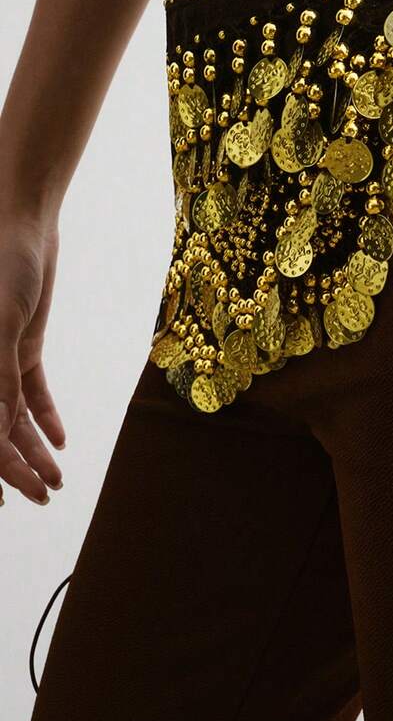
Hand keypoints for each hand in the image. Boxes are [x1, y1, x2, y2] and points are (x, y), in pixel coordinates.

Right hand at [0, 212, 64, 505]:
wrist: (21, 224)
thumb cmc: (4, 267)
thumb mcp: (3, 324)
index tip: (21, 496)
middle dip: (16, 468)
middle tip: (48, 495)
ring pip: (12, 417)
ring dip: (33, 449)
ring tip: (58, 478)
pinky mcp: (18, 345)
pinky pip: (29, 390)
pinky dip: (44, 416)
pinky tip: (59, 439)